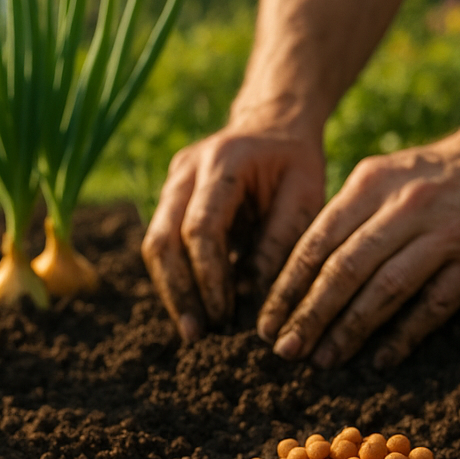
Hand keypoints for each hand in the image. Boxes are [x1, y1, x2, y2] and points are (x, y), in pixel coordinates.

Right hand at [142, 124, 325, 340]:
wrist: (273, 124)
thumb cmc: (295, 162)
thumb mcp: (305, 196)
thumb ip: (280, 243)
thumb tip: (256, 304)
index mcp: (224, 162)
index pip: (201, 228)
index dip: (209, 277)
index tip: (225, 316)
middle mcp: (186, 169)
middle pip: (163, 239)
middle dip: (178, 292)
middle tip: (196, 334)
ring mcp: (172, 181)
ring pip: (154, 244)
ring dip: (171, 290)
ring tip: (193, 329)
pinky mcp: (169, 196)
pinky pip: (161, 242)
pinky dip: (176, 277)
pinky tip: (193, 306)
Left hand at [258, 127, 459, 368]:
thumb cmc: (429, 177)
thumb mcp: (382, 177)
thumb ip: (344, 217)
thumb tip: (295, 273)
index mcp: (371, 183)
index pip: (318, 241)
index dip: (289, 286)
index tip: (268, 321)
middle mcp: (406, 206)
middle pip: (346, 269)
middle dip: (311, 313)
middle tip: (286, 348)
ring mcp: (445, 234)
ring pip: (386, 290)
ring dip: (350, 329)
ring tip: (324, 358)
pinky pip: (433, 306)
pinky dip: (404, 335)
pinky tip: (380, 358)